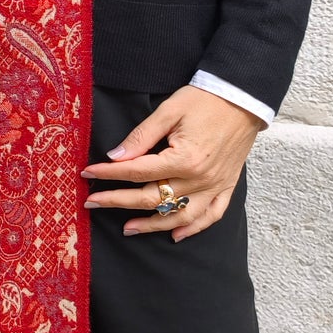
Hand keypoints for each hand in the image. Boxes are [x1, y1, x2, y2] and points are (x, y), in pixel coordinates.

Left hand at [82, 84, 262, 240]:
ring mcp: (215, 186)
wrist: (243, 97)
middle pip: (152, 198)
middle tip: (93, 202)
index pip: (137, 172)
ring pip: (179, 215)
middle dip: (118, 201)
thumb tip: (115, 156)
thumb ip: (142, 136)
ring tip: (127, 228)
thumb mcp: (169, 110)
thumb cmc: (206, 100)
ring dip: (151, 225)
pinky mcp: (226, 186)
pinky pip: (211, 215)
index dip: (109, 173)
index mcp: (184, 159)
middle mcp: (200, 179)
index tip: (88, 173)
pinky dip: (193, 228)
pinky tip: (174, 234)